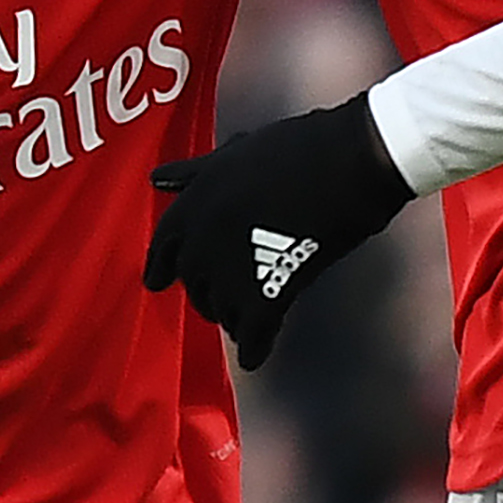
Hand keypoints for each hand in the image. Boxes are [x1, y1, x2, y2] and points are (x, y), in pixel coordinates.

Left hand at [143, 93, 415, 369]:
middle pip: (194, 284)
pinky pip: (253, 331)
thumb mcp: (233, 152)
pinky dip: (254, 346)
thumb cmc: (297, 148)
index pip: (163, 246)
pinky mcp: (270, 290)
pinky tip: (257, 354)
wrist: (346, 161)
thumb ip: (192, 173)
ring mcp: (234, 266)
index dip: (161, 266)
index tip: (156, 282)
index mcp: (195, 202)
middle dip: (206, 293)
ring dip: (232, 318)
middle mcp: (204, 238)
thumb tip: (157, 180)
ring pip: (222, 311)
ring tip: (245, 319)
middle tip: (222, 299)